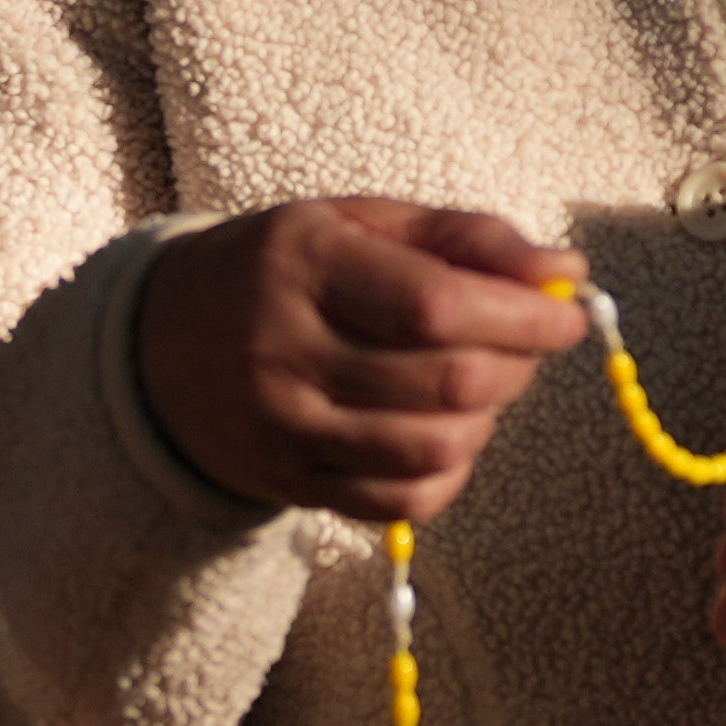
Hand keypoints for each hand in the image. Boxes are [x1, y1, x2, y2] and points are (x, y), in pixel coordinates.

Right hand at [137, 197, 586, 519]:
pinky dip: (448, 473)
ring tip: (480, 385)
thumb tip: (565, 268)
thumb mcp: (357, 223)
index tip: (567, 313)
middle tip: (525, 343)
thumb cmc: (283, 269)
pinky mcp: (287, 481)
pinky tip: (446, 435)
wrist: (158, 342)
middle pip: (445, 382)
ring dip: (487, 420)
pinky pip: (398, 502)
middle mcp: (284, 348)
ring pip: (431, 449)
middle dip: (516, 365)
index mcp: (304, 264)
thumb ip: (462, 238)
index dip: (523, 316)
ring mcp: (282, 425)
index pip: (436, 304)